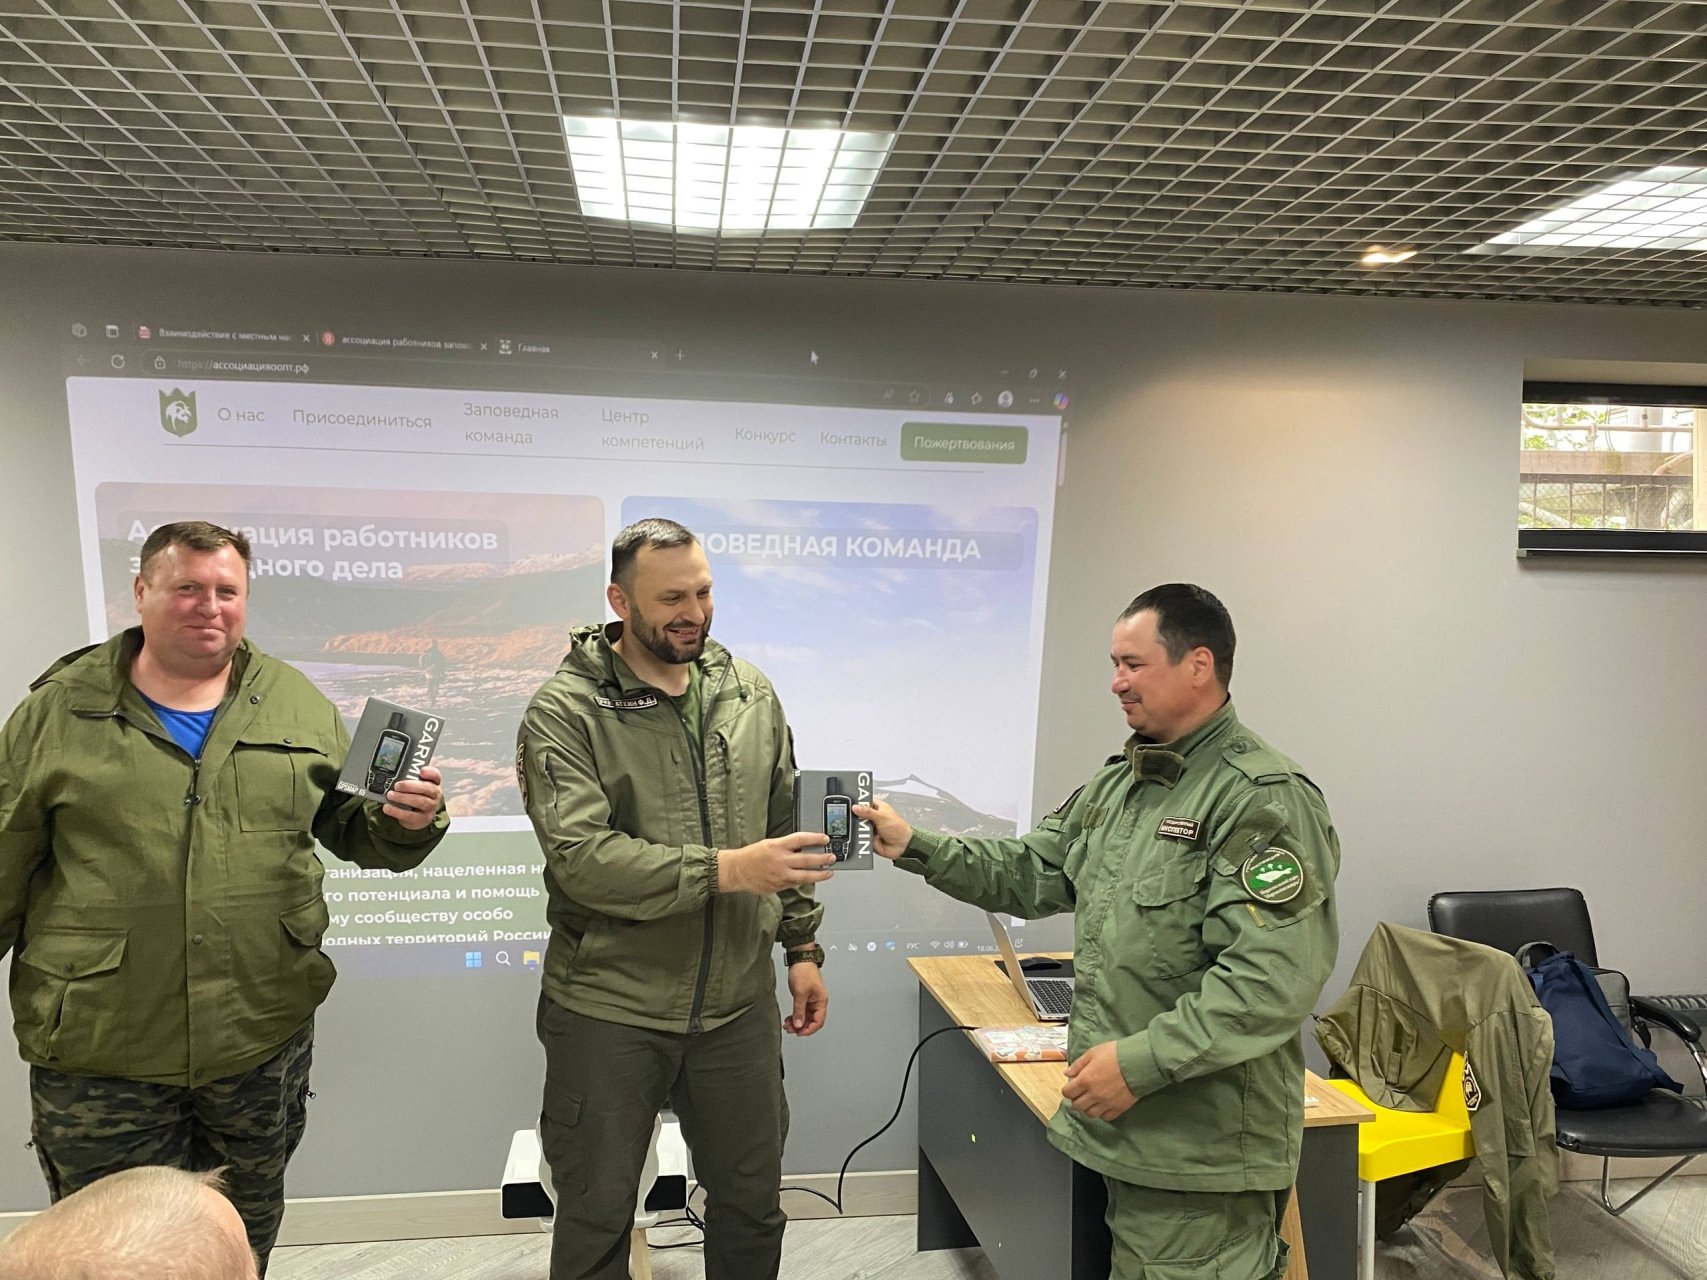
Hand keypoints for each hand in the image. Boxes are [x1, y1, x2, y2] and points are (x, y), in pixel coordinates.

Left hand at [385, 766, 442, 829]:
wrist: (420, 815)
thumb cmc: (416, 795)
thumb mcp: (415, 785)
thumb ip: (408, 778)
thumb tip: (392, 775)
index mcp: (434, 782)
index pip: (435, 775)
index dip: (429, 772)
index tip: (421, 771)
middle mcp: (435, 794)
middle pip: (426, 788)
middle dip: (410, 786)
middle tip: (396, 785)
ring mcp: (430, 808)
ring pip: (420, 801)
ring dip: (403, 798)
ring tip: (390, 795)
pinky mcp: (422, 819)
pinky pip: (410, 815)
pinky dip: (397, 811)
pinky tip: (387, 807)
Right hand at [718, 833, 835, 894]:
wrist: (737, 871)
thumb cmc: (752, 856)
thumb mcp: (769, 844)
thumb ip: (786, 846)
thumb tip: (803, 848)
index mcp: (777, 846)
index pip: (800, 839)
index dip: (815, 838)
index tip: (825, 838)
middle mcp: (780, 860)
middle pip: (807, 859)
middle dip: (822, 859)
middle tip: (832, 858)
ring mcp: (780, 875)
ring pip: (805, 875)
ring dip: (819, 874)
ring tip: (828, 872)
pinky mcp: (779, 886)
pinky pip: (796, 883)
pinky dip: (805, 881)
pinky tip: (812, 879)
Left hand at [784, 961, 827, 1035]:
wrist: (800, 958)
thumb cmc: (804, 971)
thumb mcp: (800, 993)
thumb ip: (799, 1010)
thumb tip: (799, 1024)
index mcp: (821, 1001)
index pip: (818, 1021)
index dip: (809, 1029)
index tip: (799, 1032)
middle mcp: (817, 1001)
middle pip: (812, 1021)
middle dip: (801, 1027)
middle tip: (790, 1029)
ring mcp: (811, 999)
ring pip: (806, 1016)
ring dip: (797, 1022)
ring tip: (787, 1025)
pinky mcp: (804, 996)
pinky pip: (801, 1011)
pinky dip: (795, 1016)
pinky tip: (789, 1018)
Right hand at [852, 798, 911, 860]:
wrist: (901, 847)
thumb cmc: (898, 829)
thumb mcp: (882, 817)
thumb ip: (868, 812)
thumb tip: (855, 807)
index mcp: (878, 808)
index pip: (865, 801)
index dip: (858, 802)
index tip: (849, 802)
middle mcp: (873, 817)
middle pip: (859, 813)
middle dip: (855, 815)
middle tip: (849, 815)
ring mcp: (870, 827)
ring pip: (857, 825)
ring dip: (856, 826)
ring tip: (853, 826)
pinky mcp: (867, 837)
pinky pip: (858, 835)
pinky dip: (856, 835)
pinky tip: (854, 834)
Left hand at [1062, 1041, 1136, 1121]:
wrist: (1138, 1062)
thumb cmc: (1115, 1054)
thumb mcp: (1093, 1053)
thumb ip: (1078, 1065)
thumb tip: (1067, 1073)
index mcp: (1085, 1080)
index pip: (1068, 1093)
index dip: (1068, 1090)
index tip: (1071, 1087)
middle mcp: (1094, 1095)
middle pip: (1077, 1106)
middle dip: (1076, 1099)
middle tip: (1081, 1093)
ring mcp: (1106, 1103)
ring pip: (1090, 1114)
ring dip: (1088, 1107)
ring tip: (1092, 1099)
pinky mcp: (1118, 1108)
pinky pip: (1105, 1117)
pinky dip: (1102, 1113)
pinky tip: (1103, 1104)